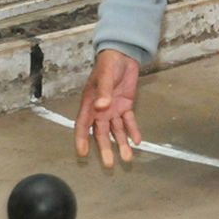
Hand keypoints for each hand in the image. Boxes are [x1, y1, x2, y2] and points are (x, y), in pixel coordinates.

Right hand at [75, 49, 141, 168]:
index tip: (82, 154)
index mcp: (90, 103)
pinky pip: (129, 121)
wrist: (123, 54)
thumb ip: (103, 91)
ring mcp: (113, 109)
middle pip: (102, 133)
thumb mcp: (105, 75)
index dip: (82, 139)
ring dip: (121, 143)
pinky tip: (137, 141)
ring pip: (116, 130)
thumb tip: (101, 107)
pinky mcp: (125, 106)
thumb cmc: (108, 63)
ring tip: (127, 158)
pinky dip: (133, 131)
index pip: (83, 125)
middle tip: (109, 164)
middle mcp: (100, 110)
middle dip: (105, 148)